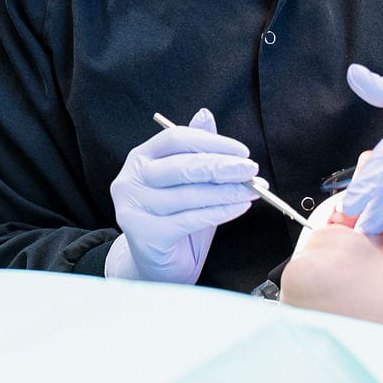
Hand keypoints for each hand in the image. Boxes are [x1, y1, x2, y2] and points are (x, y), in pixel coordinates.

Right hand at [107, 108, 256, 283]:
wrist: (156, 266)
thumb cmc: (175, 219)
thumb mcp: (187, 182)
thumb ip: (195, 151)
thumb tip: (206, 115)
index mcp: (140, 158)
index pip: (175, 139)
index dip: (210, 142)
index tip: (241, 151)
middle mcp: (130, 179)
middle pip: (181, 166)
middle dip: (221, 166)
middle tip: (250, 170)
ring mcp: (134, 207)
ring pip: (188, 194)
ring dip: (227, 192)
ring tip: (252, 191)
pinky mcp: (144, 234)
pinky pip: (190, 219)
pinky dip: (219, 212)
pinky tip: (239, 207)